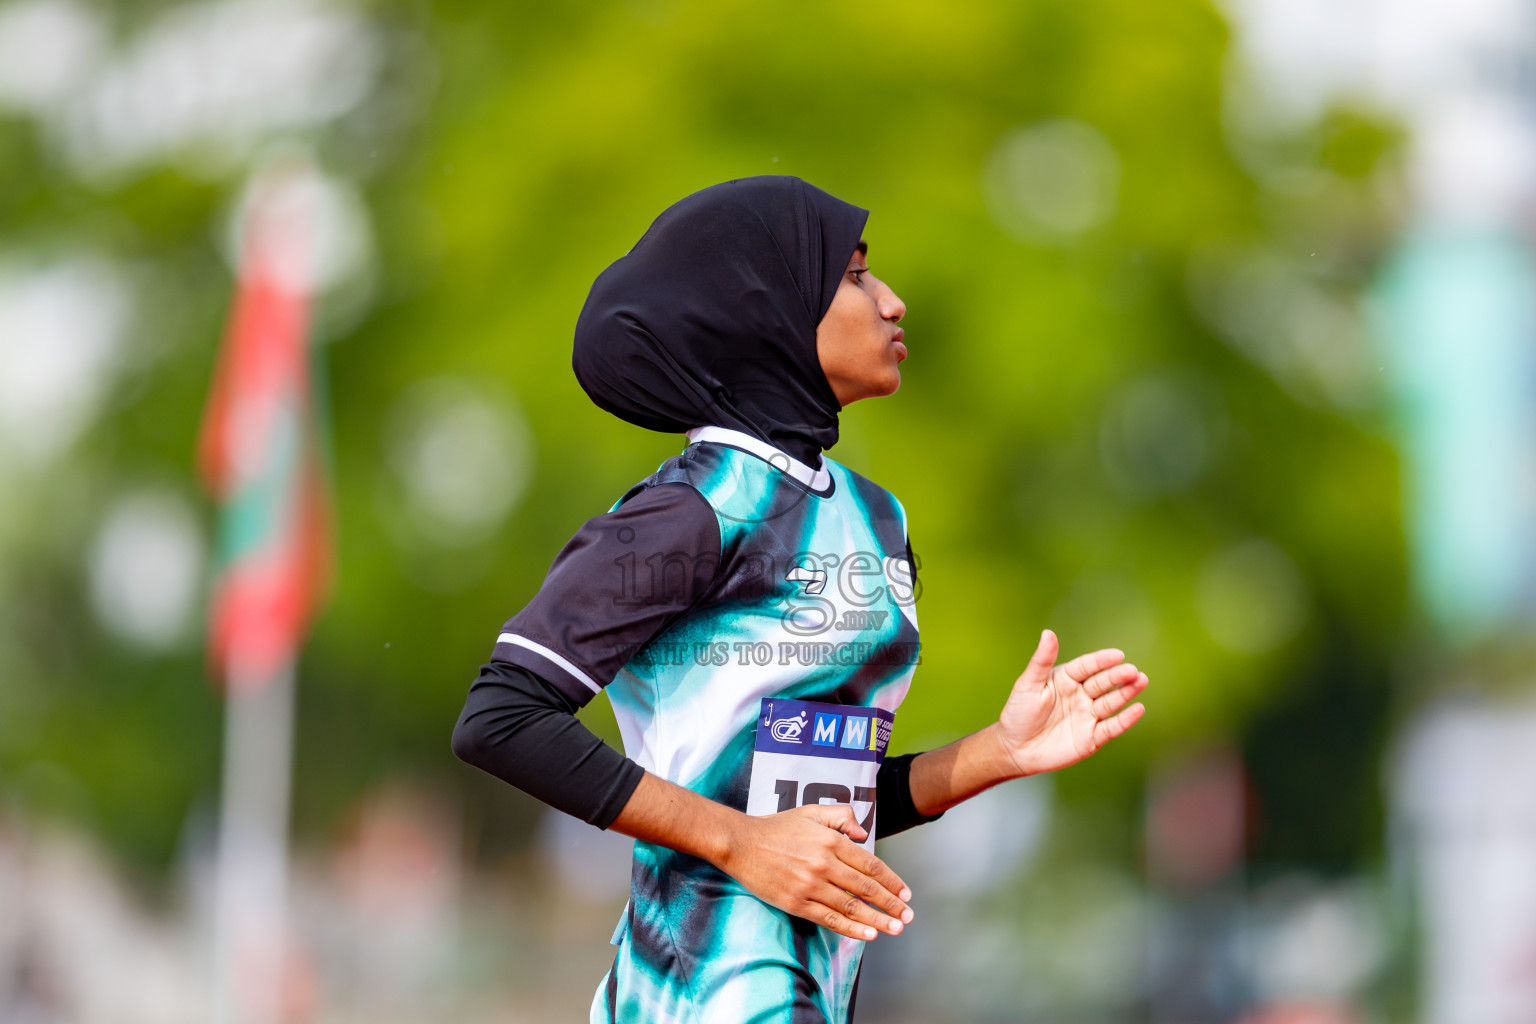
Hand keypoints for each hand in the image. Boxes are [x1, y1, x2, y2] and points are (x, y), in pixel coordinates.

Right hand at [718, 804, 914, 941]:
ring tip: (895, 928)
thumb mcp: (811, 811)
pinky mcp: (796, 902)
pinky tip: (868, 934)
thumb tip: (863, 834)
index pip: (870, 865)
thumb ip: (842, 816)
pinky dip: (851, 928)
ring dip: (877, 920)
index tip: (905, 894)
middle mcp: (824, 863)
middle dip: (891, 904)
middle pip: (866, 888)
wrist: (741, 843)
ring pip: (851, 906)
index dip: (891, 881)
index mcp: (831, 840)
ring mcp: (810, 885)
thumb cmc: (777, 828)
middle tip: (907, 916)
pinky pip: (829, 918)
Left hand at [995, 628, 1147, 777]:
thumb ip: (1041, 660)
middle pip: (1103, 683)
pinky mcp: (1092, 738)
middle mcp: (1081, 695)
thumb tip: (1048, 632)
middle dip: (1119, 676)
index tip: (1118, 655)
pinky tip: (1138, 709)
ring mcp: (1088, 716)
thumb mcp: (1027, 684)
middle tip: (1133, 670)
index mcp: (1066, 678)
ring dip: (1127, 693)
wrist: (1014, 749)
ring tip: (1141, 681)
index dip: (1102, 661)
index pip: (1087, 666)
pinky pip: (1111, 727)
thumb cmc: (1018, 713)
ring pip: (1111, 702)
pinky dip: (1125, 719)